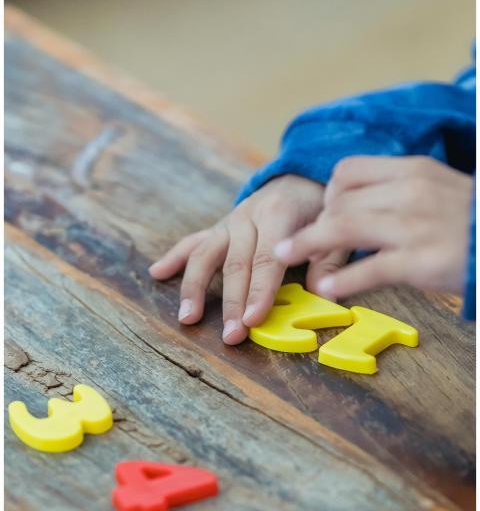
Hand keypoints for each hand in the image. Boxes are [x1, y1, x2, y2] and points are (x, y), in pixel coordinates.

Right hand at [149, 174, 348, 343]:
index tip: (253, 320)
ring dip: (195, 287)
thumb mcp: (335, 228)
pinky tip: (157, 273)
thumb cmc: (321, 208)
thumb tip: (322, 293)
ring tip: (187, 317)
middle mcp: (247, 216)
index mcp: (278, 214)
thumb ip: (329, 260)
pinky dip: (175, 257)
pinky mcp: (219, 227)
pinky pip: (194, 242)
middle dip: (232, 303)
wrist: (303, 174)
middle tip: (231, 336)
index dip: (260, 290)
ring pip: (206, 254)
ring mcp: (229, 222)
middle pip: (235, 264)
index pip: (267, 259)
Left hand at [273, 156, 472, 298]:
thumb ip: (401, 191)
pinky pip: (370, 269)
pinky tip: (326, 290)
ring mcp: (415, 227)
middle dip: (314, 223)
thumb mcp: (440, 190)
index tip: (323, 213)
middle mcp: (410, 191)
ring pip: (344, 226)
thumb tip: (361, 204)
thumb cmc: (472, 221)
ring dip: (308, 243)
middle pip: (339, 200)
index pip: (348, 171)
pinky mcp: (421, 262)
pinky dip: (342, 281)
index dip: (327, 193)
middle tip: (299, 244)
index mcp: (413, 170)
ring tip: (284, 256)